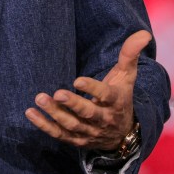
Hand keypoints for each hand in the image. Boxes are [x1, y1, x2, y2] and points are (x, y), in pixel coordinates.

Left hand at [25, 30, 149, 150]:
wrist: (122, 133)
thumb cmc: (120, 96)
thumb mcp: (126, 76)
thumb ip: (130, 54)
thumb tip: (143, 34)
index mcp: (115, 102)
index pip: (106, 95)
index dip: (92, 89)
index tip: (77, 80)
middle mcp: (103, 119)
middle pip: (88, 113)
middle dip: (73, 104)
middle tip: (57, 92)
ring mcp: (89, 132)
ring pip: (71, 125)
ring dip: (55, 114)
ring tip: (40, 98)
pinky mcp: (76, 139)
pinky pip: (59, 134)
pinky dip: (44, 125)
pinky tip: (30, 112)